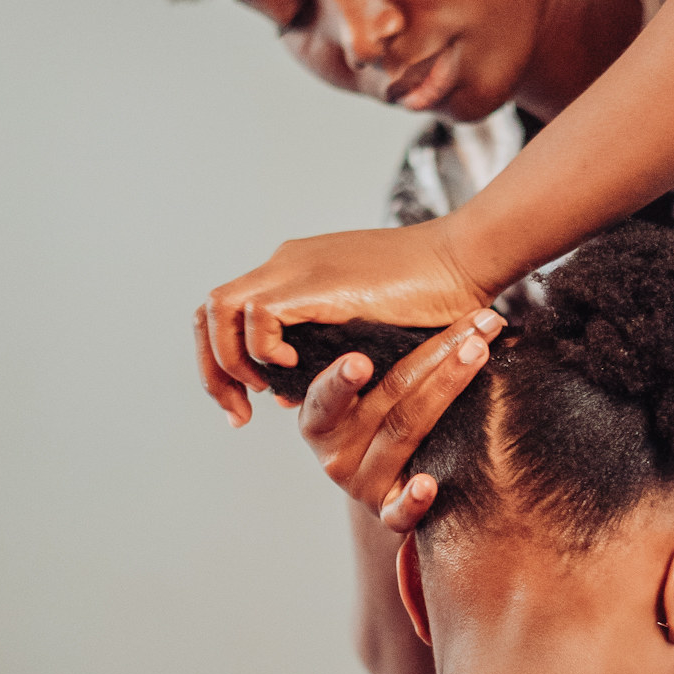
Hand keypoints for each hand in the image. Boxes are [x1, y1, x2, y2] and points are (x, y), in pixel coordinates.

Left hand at [195, 216, 494, 426]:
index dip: (226, 360)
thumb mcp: (363, 330)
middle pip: (210, 313)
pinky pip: (257, 316)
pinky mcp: (312, 284)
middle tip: (237, 413)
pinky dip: (263, 348)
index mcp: (295, 273)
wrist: (464, 260)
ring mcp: (294, 270)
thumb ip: (323, 353)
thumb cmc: (433, 298)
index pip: (230, 314)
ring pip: (218, 311)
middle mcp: (285, 265)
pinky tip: (292, 369)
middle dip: (213, 369)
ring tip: (261, 393)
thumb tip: (286, 394)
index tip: (248, 405)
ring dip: (229, 361)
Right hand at [293, 307, 504, 528]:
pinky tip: (429, 484)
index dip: (339, 380)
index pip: (326, 397)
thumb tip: (428, 305)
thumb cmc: (376, 421)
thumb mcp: (360, 397)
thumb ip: (370, 360)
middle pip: (388, 400)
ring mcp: (362, 486)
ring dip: (446, 389)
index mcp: (318, 420)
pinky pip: (399, 513)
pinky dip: (413, 499)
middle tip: (475, 325)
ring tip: (477, 354)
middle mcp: (334, 454)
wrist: (384, 489)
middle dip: (435, 355)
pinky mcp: (387, 515)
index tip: (360, 360)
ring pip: (405, 433)